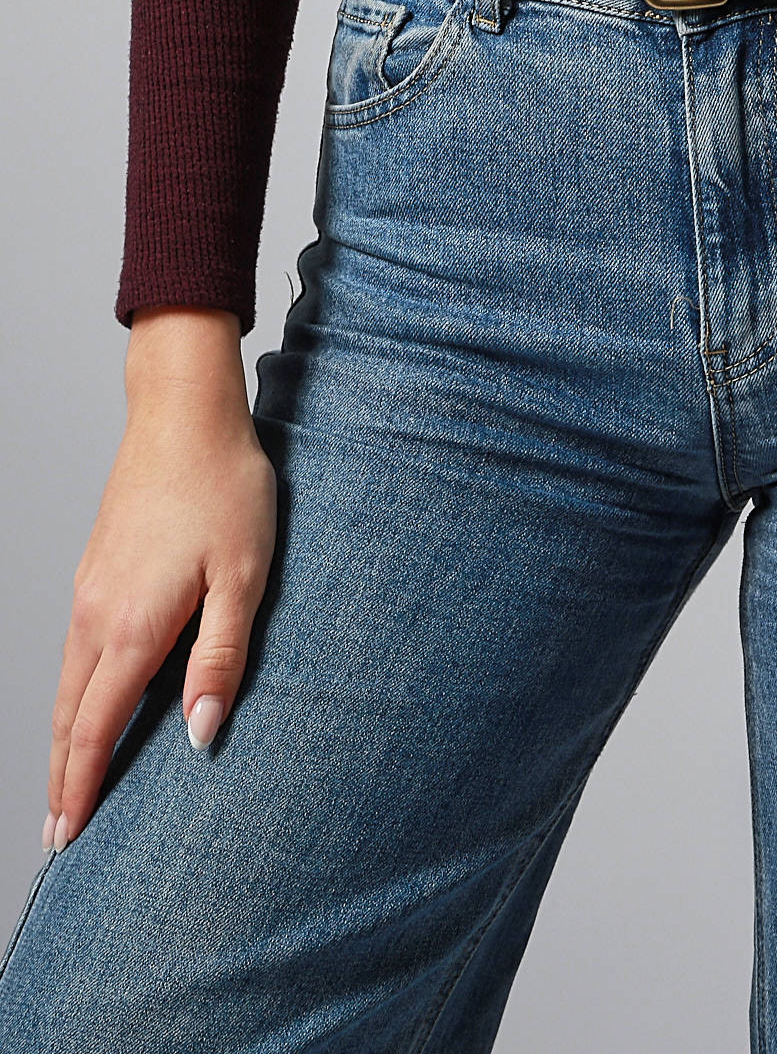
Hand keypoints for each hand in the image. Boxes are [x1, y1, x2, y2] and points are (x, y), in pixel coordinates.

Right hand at [43, 307, 275, 852]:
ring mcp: (89, 587)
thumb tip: (200, 738)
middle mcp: (96, 612)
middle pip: (67, 713)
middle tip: (58, 833)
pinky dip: (72, 692)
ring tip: (69, 781)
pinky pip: (75, 647)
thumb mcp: (243, 576)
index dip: (80, 786)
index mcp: (132, 624)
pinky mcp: (95, 567)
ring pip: (66, 681)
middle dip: (61, 776)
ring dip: (64, 736)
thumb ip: (221, 659)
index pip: (94, 727)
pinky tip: (88, 700)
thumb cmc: (225, 488)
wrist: (185, 413)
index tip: (67, 836)